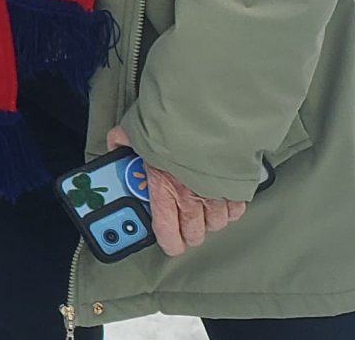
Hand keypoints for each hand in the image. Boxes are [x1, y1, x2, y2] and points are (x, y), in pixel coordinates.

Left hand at [108, 127, 244, 256]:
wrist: (205, 110)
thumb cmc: (168, 122)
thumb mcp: (135, 130)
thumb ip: (123, 141)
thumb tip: (116, 142)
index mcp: (163, 190)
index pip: (167, 232)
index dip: (169, 243)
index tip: (170, 243)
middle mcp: (192, 197)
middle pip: (195, 233)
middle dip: (189, 233)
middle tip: (185, 225)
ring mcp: (218, 193)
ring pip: (217, 223)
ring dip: (210, 220)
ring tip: (202, 210)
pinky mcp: (239, 184)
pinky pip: (237, 209)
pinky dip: (230, 208)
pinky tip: (223, 200)